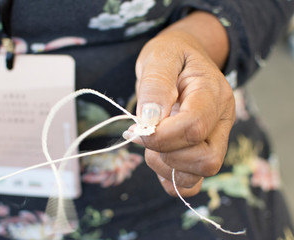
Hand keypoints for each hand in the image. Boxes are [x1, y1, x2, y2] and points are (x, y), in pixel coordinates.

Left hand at [125, 12, 234, 196]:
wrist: (183, 58)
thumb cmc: (172, 55)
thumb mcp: (160, 57)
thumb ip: (155, 86)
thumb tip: (150, 120)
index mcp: (213, 93)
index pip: (194, 127)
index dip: (162, 135)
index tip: (138, 128)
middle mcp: (221, 120)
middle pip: (205, 159)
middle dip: (166, 153)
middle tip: (146, 135)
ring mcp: (215, 139)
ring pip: (199, 175)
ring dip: (166, 166)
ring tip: (152, 143)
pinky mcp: (202, 151)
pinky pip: (191, 182)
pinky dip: (170, 178)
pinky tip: (158, 159)